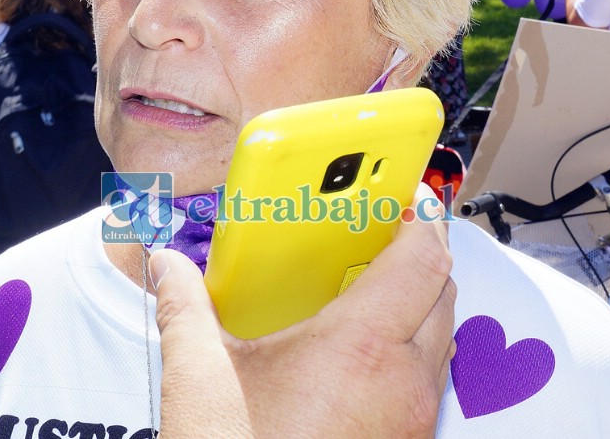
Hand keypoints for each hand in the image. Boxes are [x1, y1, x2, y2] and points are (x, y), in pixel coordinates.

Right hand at [150, 188, 455, 436]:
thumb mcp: (200, 381)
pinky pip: (431, 376)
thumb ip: (184, 308)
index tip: (408, 194)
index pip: (422, 259)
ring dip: (423, 300)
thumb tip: (165, 264)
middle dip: (424, 252)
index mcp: (360, 349)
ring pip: (443, 335)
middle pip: (443, 290)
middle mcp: (402, 382)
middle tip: (387, 232)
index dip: (423, 217)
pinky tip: (365, 348)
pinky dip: (414, 344)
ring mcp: (413, 420)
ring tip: (377, 282)